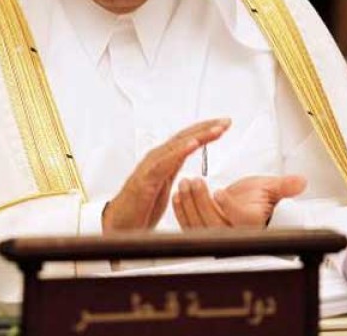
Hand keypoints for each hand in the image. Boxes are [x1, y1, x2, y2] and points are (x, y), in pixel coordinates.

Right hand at [103, 119, 229, 232]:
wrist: (119, 225)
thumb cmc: (141, 208)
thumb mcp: (164, 186)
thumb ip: (174, 172)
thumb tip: (190, 170)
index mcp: (164, 160)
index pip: (187, 140)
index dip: (206, 131)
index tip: (224, 125)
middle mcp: (157, 158)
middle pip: (185, 137)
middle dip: (207, 128)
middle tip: (226, 122)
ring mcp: (150, 166)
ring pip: (177, 146)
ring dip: (199, 136)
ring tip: (216, 130)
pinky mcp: (146, 179)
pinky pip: (165, 162)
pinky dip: (180, 151)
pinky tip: (193, 144)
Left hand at [173, 175, 306, 229]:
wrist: (249, 207)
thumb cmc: (260, 198)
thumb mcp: (272, 188)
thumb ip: (285, 186)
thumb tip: (300, 182)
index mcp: (253, 224)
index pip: (240, 220)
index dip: (228, 207)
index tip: (220, 191)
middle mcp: (234, 235)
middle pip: (215, 223)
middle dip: (201, 201)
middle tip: (194, 181)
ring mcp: (217, 236)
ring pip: (199, 225)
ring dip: (188, 204)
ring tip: (185, 183)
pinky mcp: (202, 234)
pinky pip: (189, 227)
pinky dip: (181, 212)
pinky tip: (178, 195)